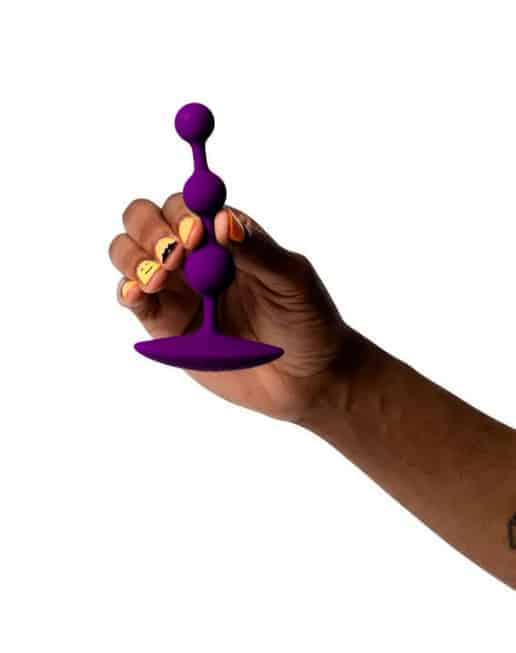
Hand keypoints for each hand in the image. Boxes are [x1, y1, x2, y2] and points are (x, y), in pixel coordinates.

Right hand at [109, 194, 352, 421]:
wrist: (305, 379)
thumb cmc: (307, 322)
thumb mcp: (292, 281)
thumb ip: (258, 252)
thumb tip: (221, 221)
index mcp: (227, 236)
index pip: (189, 204)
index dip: (184, 212)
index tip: (195, 234)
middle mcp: (196, 256)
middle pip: (147, 220)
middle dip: (151, 231)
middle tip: (173, 257)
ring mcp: (177, 290)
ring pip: (129, 254)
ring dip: (133, 258)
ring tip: (159, 279)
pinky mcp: (165, 326)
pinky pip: (134, 300)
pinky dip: (127, 292)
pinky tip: (139, 294)